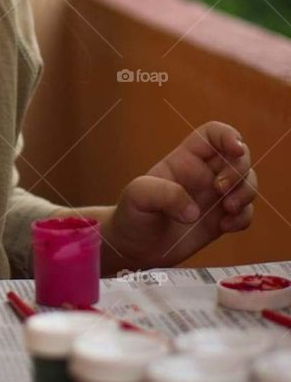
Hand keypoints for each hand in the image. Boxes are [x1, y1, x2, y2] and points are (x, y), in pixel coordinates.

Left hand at [107, 120, 257, 270]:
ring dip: (246, 193)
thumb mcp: (137, 197)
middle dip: (239, 169)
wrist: (134, 247)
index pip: (213, 135)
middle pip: (239, 156)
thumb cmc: (132, 214)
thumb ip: (163, 195)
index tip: (235, 149)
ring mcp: (214, 197)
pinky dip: (243, 218)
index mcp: (185, 160)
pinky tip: (224, 226)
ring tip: (227, 209)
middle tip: (220, 189)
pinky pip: (246, 213)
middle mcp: (204, 174)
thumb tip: (194, 212)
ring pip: (248, 183)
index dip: (228, 135)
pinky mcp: (220, 220)